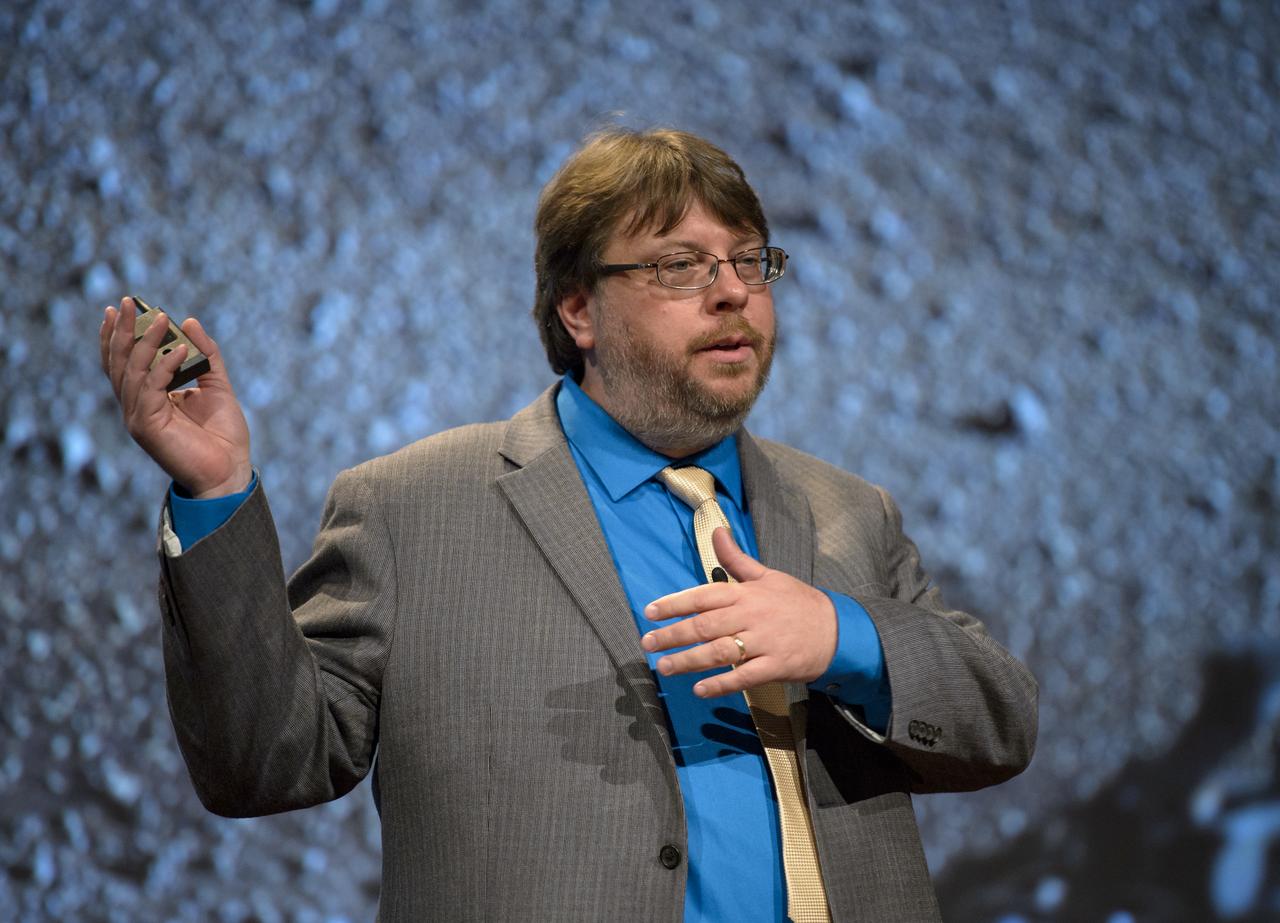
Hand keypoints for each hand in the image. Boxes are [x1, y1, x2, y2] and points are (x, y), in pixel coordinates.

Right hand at [100, 296, 251, 497]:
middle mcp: (137, 406)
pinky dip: (165, 366)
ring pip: (132, 372)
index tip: (119, 307)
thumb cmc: (223, 435)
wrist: (231, 471)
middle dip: (122, 331)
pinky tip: (181, 348)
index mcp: (149, 398)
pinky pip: (151, 388)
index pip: (124, 362)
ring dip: (146, 342)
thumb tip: (190, 321)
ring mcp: (138, 417)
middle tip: (126, 302)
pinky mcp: (147, 426)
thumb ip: (206, 356)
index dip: (119, 335)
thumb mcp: (217, 386)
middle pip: (120, 363)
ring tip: (162, 318)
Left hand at [640, 528, 837, 696]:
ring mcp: (763, 642)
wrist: (838, 628)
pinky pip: (744, 676)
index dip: (674, 603)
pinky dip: (721, 684)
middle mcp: (751, 615)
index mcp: (746, 593)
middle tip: (648, 643)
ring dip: (689, 660)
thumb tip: (716, 531)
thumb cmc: (797, 602)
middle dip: (673, 635)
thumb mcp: (767, 576)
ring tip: (665, 667)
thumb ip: (736, 559)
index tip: (650, 612)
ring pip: (719, 651)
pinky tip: (700, 689)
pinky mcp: (775, 665)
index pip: (703, 595)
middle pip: (704, 625)